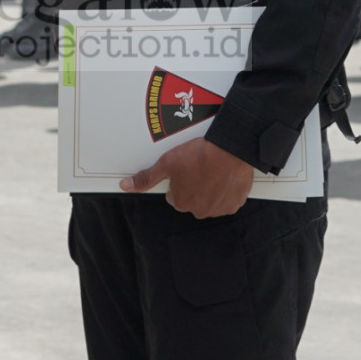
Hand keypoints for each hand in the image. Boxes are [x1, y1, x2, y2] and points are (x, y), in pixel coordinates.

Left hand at [121, 138, 253, 217]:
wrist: (229, 149)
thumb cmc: (200, 154)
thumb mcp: (167, 162)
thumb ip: (146, 177)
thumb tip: (126, 185)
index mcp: (181, 202)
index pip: (175, 196)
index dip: (179, 182)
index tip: (186, 170)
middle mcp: (199, 210)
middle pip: (192, 200)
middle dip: (194, 187)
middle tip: (199, 168)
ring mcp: (218, 209)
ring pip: (209, 201)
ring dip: (210, 190)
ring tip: (212, 171)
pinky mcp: (234, 204)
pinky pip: (227, 201)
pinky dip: (226, 192)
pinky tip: (224, 177)